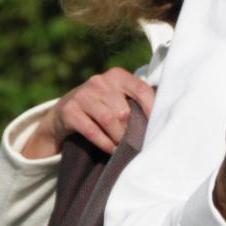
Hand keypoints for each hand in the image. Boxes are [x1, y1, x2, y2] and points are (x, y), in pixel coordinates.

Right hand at [24, 68, 156, 156]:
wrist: (64, 112)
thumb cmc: (102, 106)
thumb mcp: (118, 98)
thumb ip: (136, 103)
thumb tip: (161, 121)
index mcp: (117, 75)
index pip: (142, 90)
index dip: (152, 110)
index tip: (157, 127)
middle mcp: (99, 81)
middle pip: (124, 111)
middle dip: (130, 130)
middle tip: (133, 142)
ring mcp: (82, 94)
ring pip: (109, 120)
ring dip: (118, 138)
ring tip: (123, 148)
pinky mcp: (69, 111)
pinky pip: (92, 131)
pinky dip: (105, 143)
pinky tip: (111, 150)